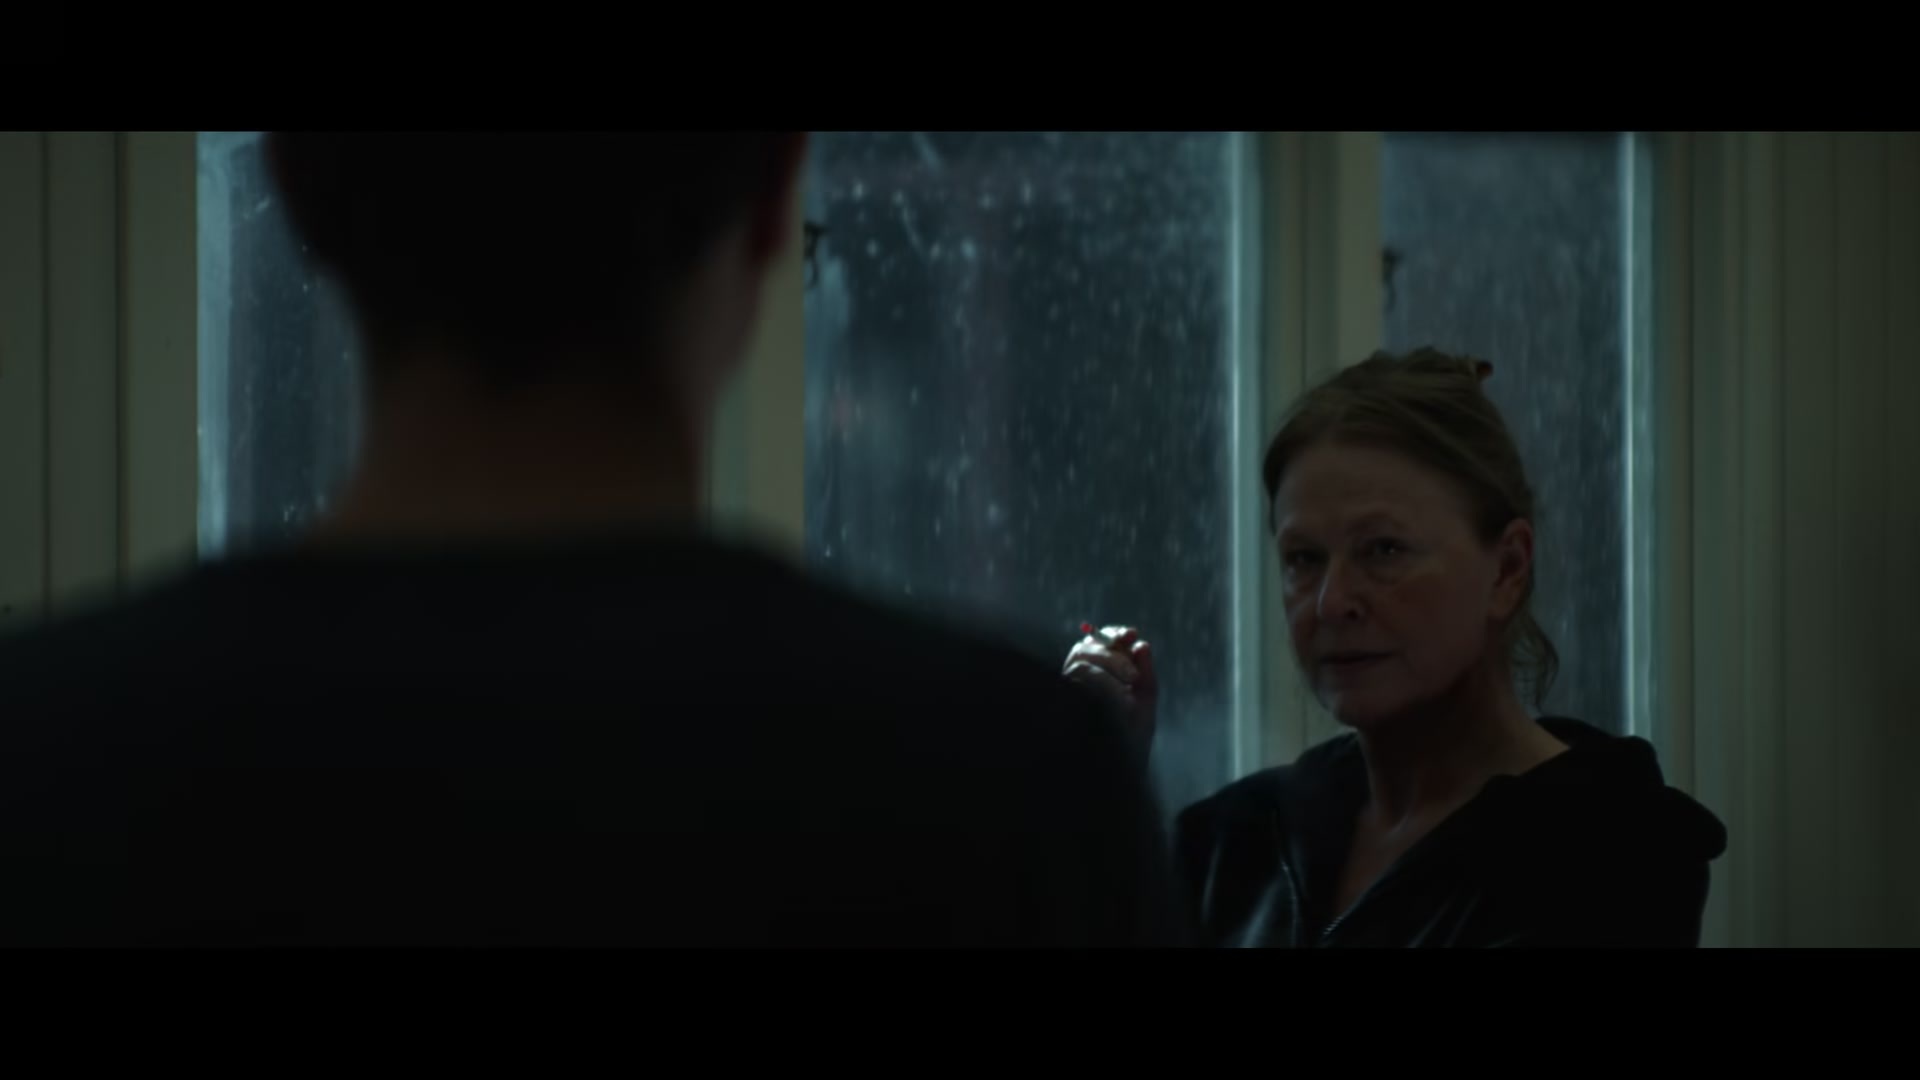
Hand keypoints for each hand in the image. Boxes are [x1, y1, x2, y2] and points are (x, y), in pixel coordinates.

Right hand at [1062, 625, 1157, 749]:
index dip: (1113, 634)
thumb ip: (1145, 671)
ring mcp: (1068, 690)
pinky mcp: (1064, 700)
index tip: (1132, 634)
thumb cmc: (1132, 734)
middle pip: (1085, 648)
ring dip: (1110, 668)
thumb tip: (1141, 644)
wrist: (1121, 769)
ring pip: (1081, 662)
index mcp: (1096, 671)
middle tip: (1134, 674)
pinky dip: (1106, 685)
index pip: (1097, 641)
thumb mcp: (1144, 697)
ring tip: (1131, 686)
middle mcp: (1077, 678)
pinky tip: (1123, 703)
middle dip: (1113, 654)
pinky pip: (1079, 681)